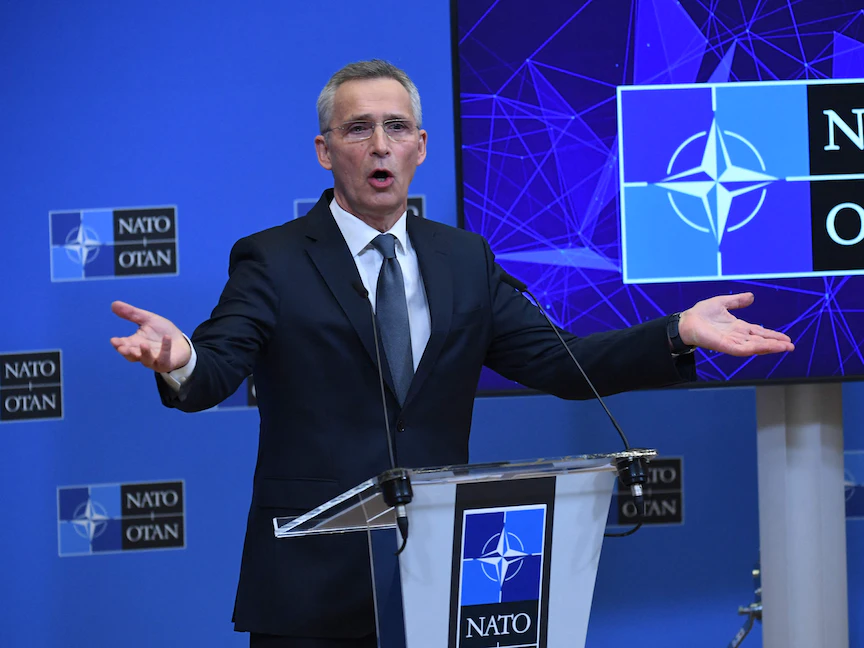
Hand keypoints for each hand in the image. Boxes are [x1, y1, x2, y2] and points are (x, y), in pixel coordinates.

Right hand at [110, 301, 191, 371]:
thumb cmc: (162, 332)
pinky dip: (165, 348)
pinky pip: (164, 358)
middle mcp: (142, 354)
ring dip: (144, 353)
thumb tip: (113, 304)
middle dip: (126, 351)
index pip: (124, 345)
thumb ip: (132, 314)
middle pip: (132, 355)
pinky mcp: (166, 363)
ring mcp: (154, 360)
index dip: (118, 344)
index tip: (113, 340)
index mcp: (135, 343)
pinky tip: (166, 338)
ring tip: (143, 344)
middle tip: (121, 347)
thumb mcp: (147, 320)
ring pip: (146, 360)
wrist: (180, 343)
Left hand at [678, 292, 793, 356]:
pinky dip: (756, 348)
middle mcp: (737, 336)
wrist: (685, 321)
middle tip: (791, 346)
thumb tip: (751, 297)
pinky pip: (744, 348)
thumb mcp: (722, 303)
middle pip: (760, 341)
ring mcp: (732, 342)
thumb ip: (736, 301)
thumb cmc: (700, 314)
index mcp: (738, 327)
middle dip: (775, 343)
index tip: (786, 338)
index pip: (759, 332)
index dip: (772, 335)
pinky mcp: (726, 346)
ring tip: (785, 347)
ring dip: (770, 347)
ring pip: (755, 346)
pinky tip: (766, 347)